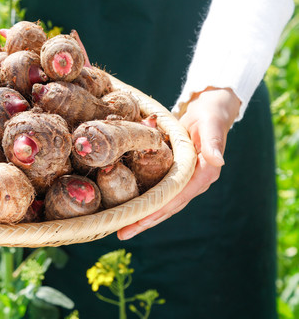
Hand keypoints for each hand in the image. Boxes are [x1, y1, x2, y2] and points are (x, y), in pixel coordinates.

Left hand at [117, 87, 241, 239]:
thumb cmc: (210, 115)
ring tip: (122, 228)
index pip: (177, 197)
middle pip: (167, 207)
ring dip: (143, 216)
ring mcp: (185, 181)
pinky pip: (159, 192)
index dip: (158, 210)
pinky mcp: (175, 175)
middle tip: (122, 233)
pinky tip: (129, 208)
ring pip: (162, 203)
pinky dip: (145, 201)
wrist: (211, 109)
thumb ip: (213, 142)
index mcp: (203, 174)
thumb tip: (218, 161)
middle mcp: (194, 182)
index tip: (140, 221)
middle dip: (145, 220)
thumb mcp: (210, 125)